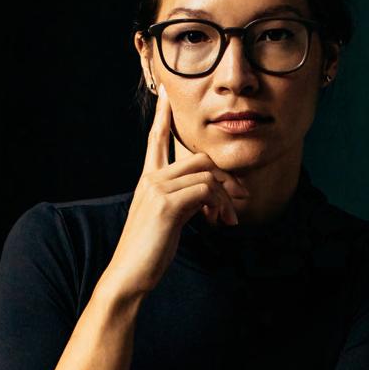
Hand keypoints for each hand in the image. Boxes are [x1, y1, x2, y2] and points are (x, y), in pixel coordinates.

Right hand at [102, 86, 245, 299]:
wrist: (129, 276)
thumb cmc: (148, 252)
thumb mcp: (169, 221)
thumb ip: (185, 201)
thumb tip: (209, 198)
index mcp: (148, 180)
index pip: (156, 139)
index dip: (161, 116)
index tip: (164, 93)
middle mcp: (151, 179)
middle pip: (200, 158)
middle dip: (225, 178)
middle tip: (239, 201)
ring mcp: (157, 189)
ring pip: (207, 173)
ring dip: (226, 195)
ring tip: (228, 219)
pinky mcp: (167, 205)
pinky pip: (206, 190)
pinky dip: (220, 204)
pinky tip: (219, 221)